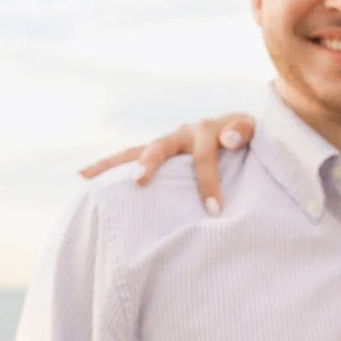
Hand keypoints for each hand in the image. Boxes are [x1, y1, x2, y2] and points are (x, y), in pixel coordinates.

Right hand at [81, 113, 255, 215]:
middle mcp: (181, 134)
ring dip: (113, 164)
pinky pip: (129, 158)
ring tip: (88, 177)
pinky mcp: (157, 153)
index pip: (204, 156)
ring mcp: (166, 143)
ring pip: (135, 151)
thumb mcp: (255, 133)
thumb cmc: (249, 139)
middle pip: (160, 147)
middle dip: (150, 163)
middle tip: (139, 180)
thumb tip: (229, 138)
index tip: (214, 210)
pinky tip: (84, 178)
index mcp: (206, 131)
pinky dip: (108, 167)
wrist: (242, 130)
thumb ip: (245, 132)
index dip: (208, 182)